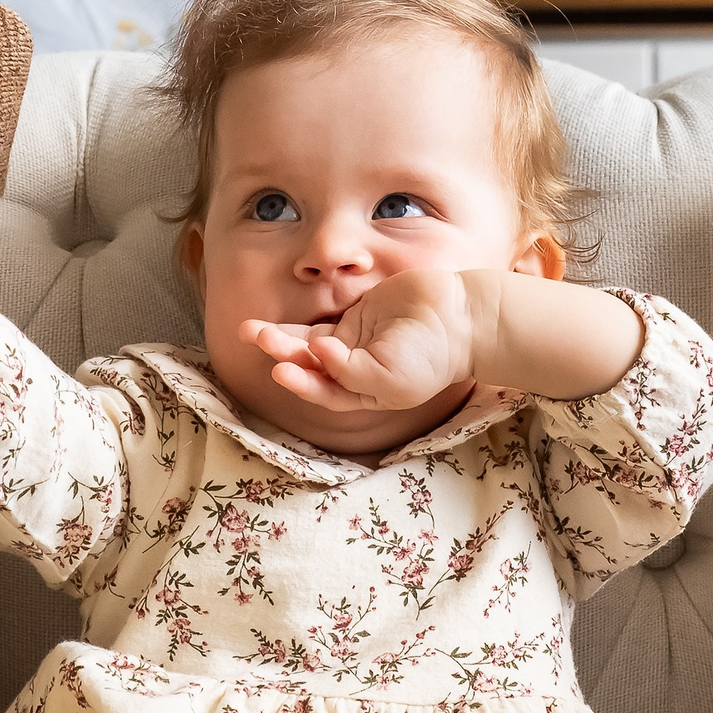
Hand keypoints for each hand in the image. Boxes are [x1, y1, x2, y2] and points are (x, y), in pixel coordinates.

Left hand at [244, 269, 480, 412]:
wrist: (461, 317)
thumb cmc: (431, 356)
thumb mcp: (393, 377)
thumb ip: (352, 372)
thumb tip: (317, 350)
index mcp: (364, 396)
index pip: (324, 393)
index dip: (302, 383)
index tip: (281, 371)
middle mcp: (353, 374)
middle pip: (310, 367)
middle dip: (283, 354)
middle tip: (258, 337)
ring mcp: (352, 344)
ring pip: (308, 344)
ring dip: (281, 338)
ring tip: (252, 330)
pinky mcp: (355, 318)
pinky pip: (321, 323)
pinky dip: (301, 325)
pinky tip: (277, 322)